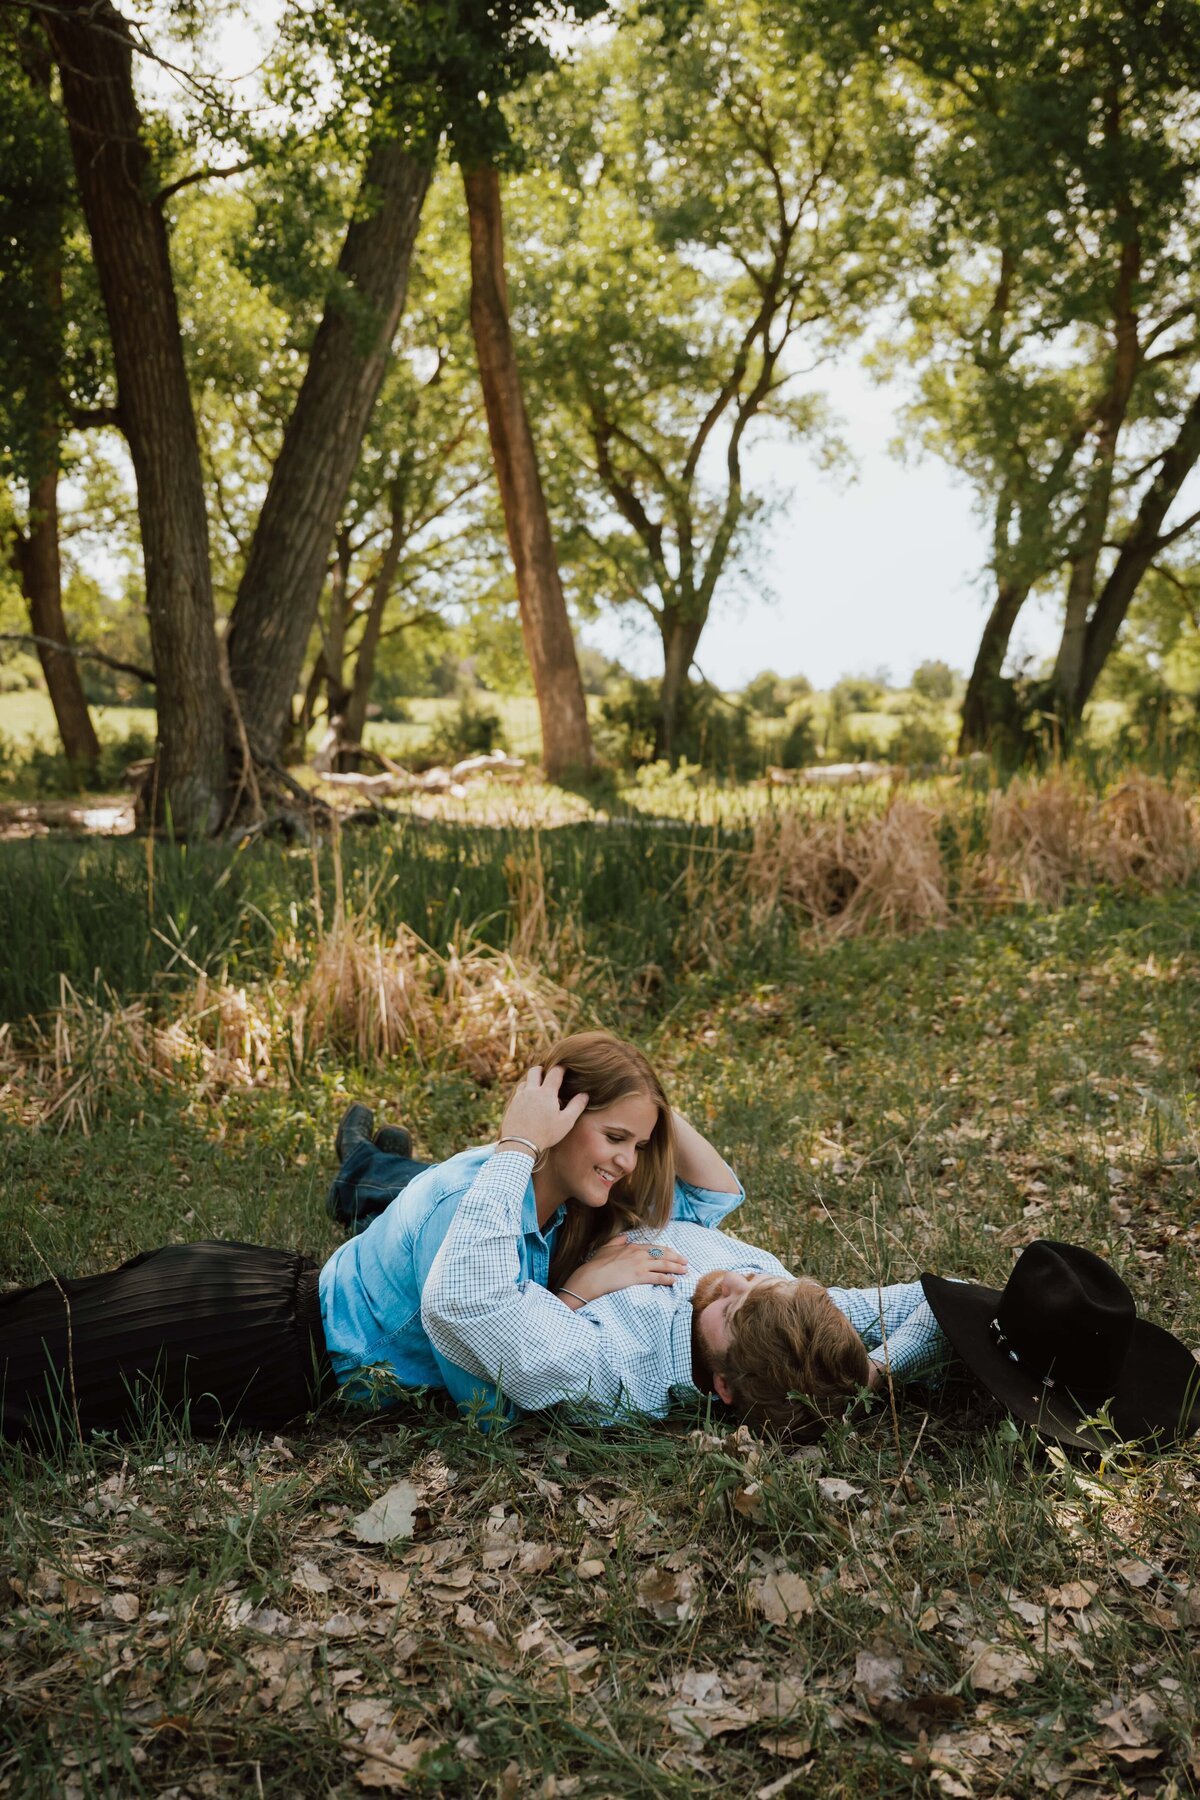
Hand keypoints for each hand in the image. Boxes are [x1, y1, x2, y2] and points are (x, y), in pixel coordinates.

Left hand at [499, 1065, 588, 1157]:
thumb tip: (585, 1094)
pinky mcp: (511, 1105)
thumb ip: (576, 1106)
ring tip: (538, 1090)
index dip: (561, 1067)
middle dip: (543, 1069)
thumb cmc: (546, 1134)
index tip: (565, 1067)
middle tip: (549, 1075)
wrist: (519, 1145)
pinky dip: (525, 1092)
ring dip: (532, 1082)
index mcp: (546, 1093)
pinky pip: (518, 1093)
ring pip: (525, 1081)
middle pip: (535, 1070)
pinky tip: (528, 1102)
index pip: (555, 1072)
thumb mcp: (566, 1122)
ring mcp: (519, 1097)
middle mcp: (531, 1091)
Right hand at [558, 1234, 687, 1306]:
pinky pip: (658, 1277)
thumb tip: (624, 1236)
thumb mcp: (606, 1248)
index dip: (666, 1251)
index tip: (673, 1253)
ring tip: (685, 1271)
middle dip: (676, 1258)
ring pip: (663, 1265)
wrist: (591, 1277)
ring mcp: (640, 1265)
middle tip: (685, 1261)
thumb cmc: (596, 1264)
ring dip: (676, 1268)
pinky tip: (674, 1281)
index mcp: (631, 1246)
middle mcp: (638, 1254)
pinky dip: (668, 1279)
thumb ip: (616, 1241)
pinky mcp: (640, 1277)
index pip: (654, 1247)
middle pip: (662, 1255)